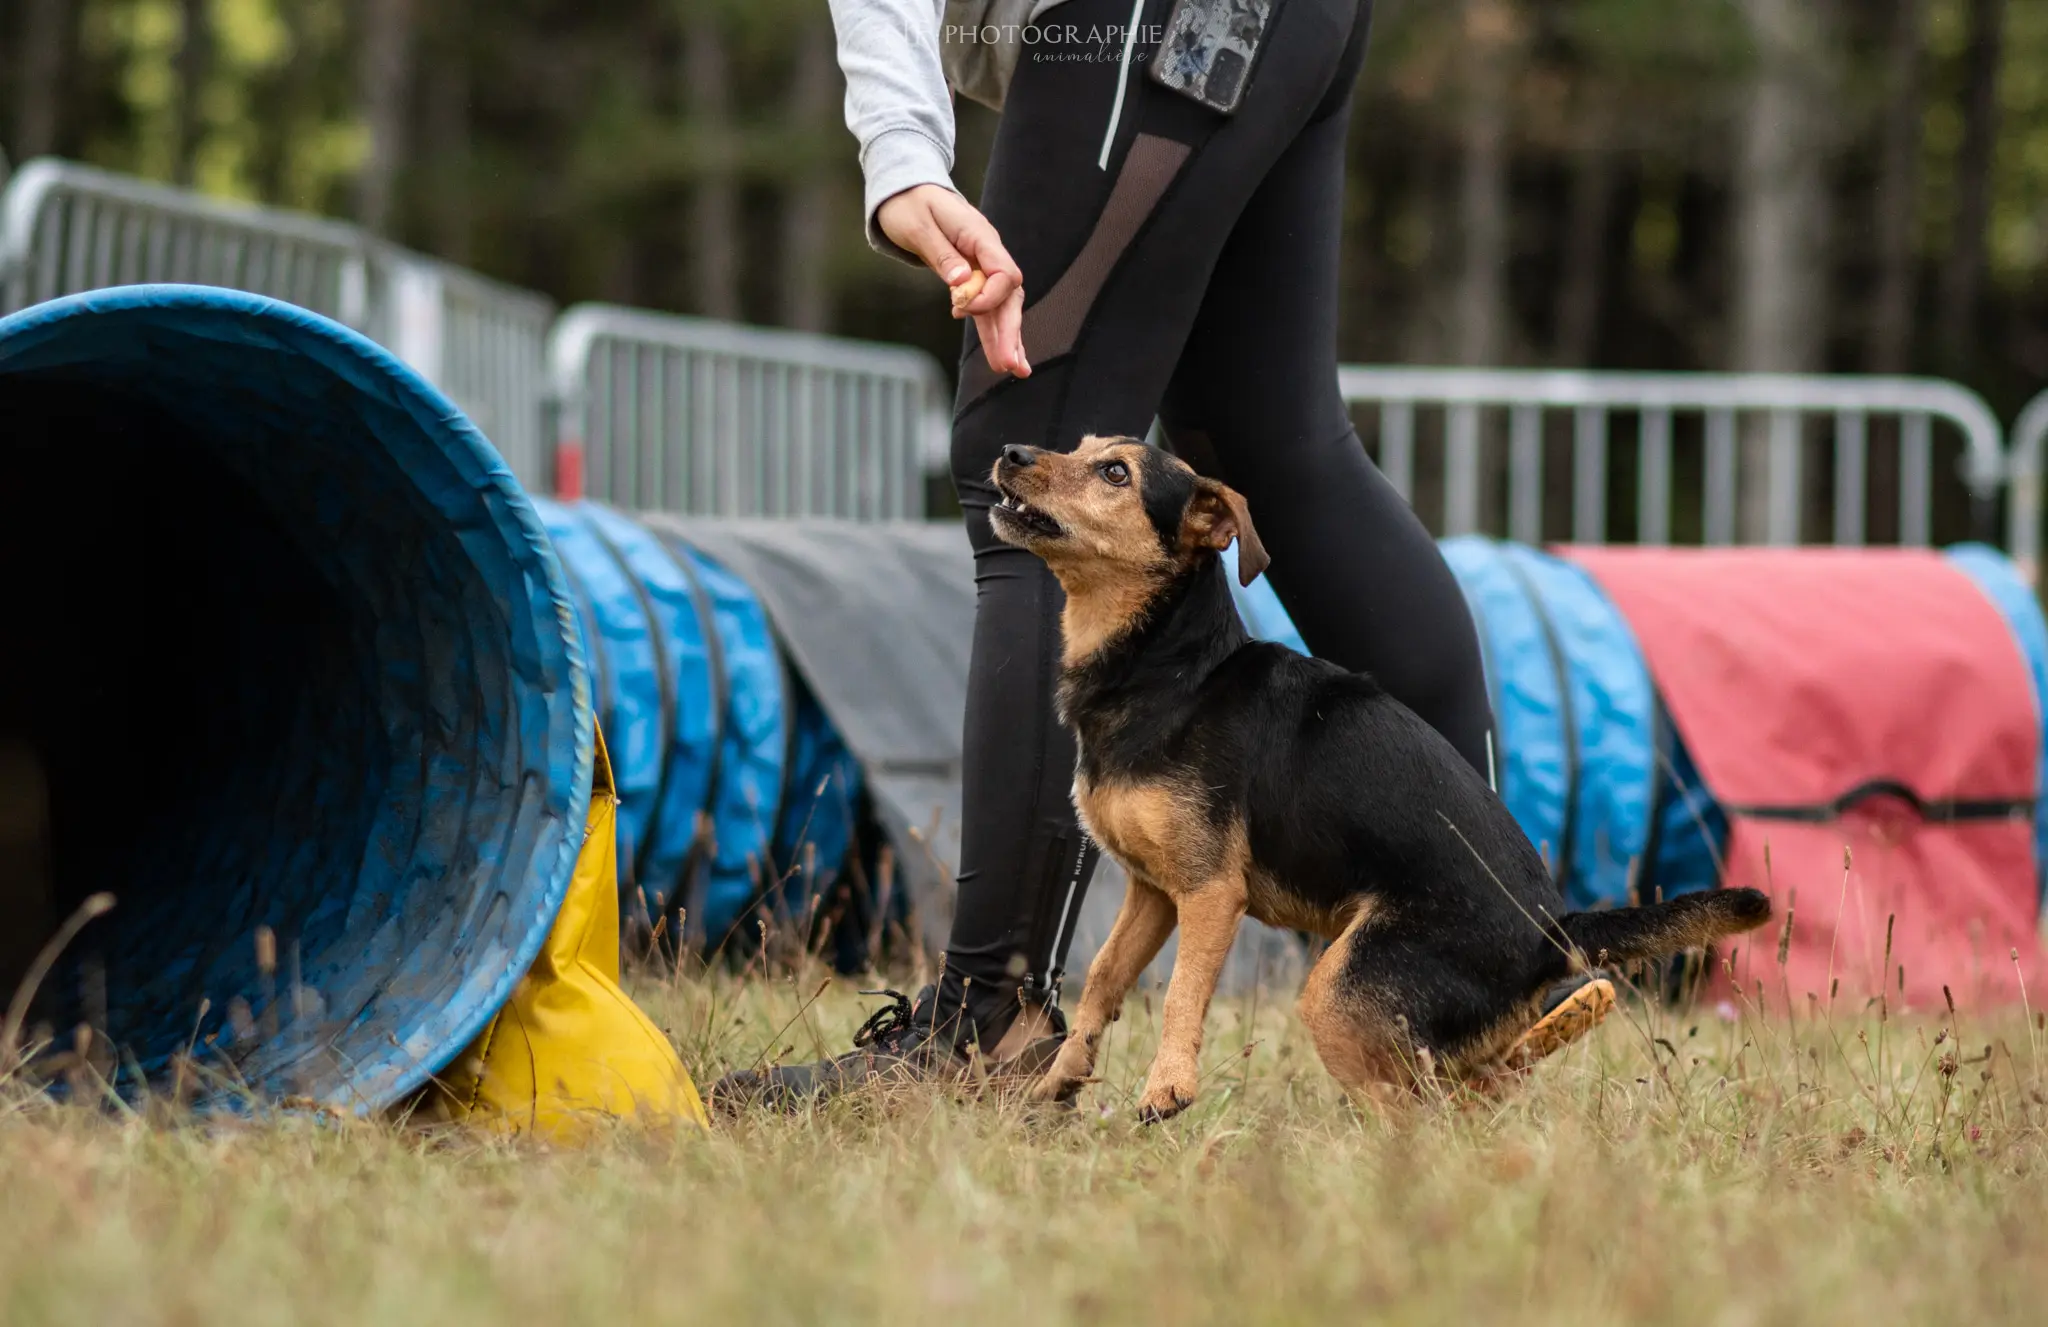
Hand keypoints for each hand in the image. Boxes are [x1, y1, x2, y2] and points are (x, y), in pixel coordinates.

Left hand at [877, 184, 1029, 377]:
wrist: (905, 192)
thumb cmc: (909, 205)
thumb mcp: (919, 227)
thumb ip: (942, 254)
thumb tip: (960, 283)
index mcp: (979, 236)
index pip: (1004, 273)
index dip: (989, 297)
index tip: (961, 309)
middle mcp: (987, 253)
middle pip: (1009, 296)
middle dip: (1010, 331)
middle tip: (1011, 365)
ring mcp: (982, 266)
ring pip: (1001, 306)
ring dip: (1007, 338)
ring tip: (1014, 370)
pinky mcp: (971, 278)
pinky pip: (986, 308)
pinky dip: (993, 331)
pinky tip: (999, 355)